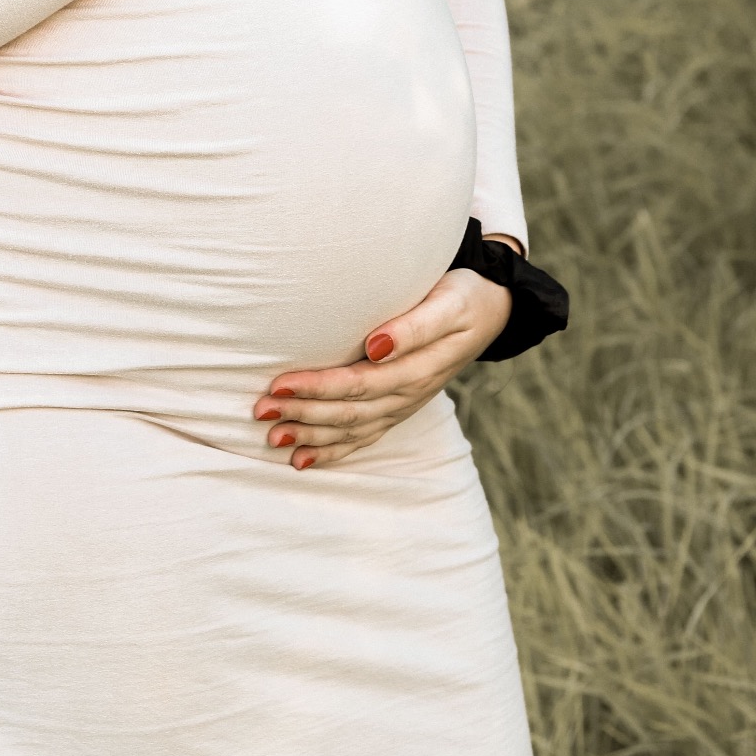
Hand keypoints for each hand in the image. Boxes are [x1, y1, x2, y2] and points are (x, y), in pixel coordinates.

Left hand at [252, 249, 518, 469]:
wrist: (494, 308)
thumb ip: (415, 326)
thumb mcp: (448, 303)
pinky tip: (303, 459)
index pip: (358, 383)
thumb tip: (376, 345)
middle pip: (349, 411)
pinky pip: (365, 436)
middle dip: (303, 413)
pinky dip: (333, 451)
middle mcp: (408, 393)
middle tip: (261, 410)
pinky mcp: (400, 406)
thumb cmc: (465, 295)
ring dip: (311, 435)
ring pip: (352, 428)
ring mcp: (404, 404)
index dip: (318, 387)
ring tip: (272, 437)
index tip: (280, 384)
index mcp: (417, 368)